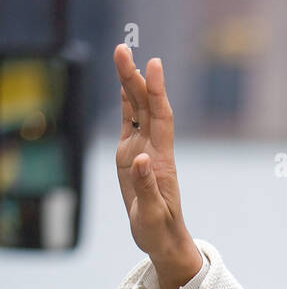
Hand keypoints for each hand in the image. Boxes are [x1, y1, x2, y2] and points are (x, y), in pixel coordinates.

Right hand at [113, 45, 200, 281]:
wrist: (162, 239)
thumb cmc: (159, 230)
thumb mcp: (152, 214)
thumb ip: (146, 187)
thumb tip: (140, 160)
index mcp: (161, 160)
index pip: (160, 117)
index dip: (157, 91)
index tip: (153, 65)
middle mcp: (153, 149)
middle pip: (145, 106)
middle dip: (136, 77)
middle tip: (123, 48)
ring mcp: (143, 151)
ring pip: (137, 110)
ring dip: (129, 83)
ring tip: (121, 54)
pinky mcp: (132, 157)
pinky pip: (129, 123)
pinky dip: (126, 103)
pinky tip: (124, 84)